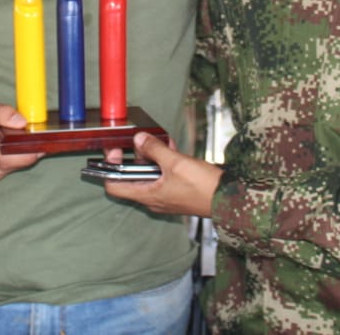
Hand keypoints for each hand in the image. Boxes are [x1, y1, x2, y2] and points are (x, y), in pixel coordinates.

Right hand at [0, 99, 42, 185]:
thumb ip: (3, 113)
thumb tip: (23, 122)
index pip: (8, 157)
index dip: (29, 152)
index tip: (42, 143)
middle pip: (13, 164)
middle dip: (24, 151)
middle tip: (27, 135)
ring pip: (10, 168)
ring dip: (15, 156)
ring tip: (6, 140)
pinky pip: (4, 171)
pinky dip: (7, 160)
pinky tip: (0, 148)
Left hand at [103, 131, 222, 216]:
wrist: (229, 199)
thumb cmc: (203, 188)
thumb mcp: (176, 163)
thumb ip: (155, 149)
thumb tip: (139, 139)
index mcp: (147, 195)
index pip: (113, 186)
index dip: (110, 167)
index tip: (116, 151)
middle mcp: (153, 198)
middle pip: (132, 177)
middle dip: (136, 157)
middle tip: (142, 141)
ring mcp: (165, 196)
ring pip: (150, 174)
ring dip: (153, 157)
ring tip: (161, 142)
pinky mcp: (177, 191)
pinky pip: (164, 175)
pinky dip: (165, 162)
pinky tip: (173, 148)